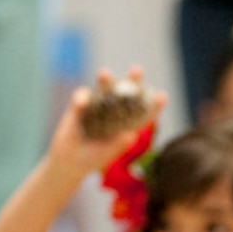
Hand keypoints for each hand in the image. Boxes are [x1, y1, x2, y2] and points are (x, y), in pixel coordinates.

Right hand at [48, 67, 169, 174]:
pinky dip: (82, 98)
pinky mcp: (79, 106)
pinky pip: (82, 97)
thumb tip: (131, 134)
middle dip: (133, 81)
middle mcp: (114, 111)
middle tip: (137, 70)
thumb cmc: (94, 159)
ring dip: (105, 81)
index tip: (162, 96)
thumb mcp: (107, 154)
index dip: (153, 105)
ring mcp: (97, 106)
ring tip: (104, 73)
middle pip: (126, 93)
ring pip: (104, 90)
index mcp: (126, 123)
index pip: (143, 113)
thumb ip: (119, 144)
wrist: (70, 161)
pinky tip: (83, 102)